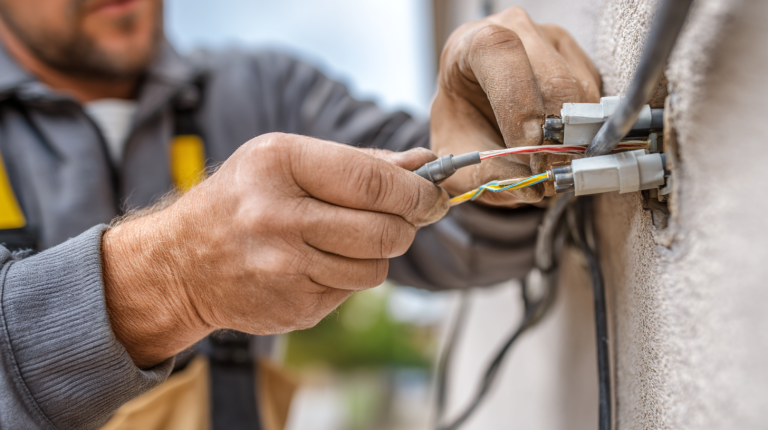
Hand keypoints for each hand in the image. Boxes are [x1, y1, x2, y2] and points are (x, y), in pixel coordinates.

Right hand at [102, 133, 448, 367]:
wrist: (180, 265)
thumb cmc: (243, 201)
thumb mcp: (288, 162)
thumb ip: (359, 163)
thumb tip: (424, 162)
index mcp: (279, 165)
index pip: (371, 182)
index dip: (415, 191)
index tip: (433, 193)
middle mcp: (278, 217)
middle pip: (383, 230)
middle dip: (405, 226)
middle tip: (403, 219)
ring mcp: (283, 268)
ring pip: (376, 268)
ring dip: (375, 255)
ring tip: (342, 241)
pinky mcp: (292, 307)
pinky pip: (351, 292)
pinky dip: (346, 277)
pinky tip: (314, 265)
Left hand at [431, 7, 600, 205]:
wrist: (473, 105)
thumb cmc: (462, 121)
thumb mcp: (457, 153)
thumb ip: (485, 174)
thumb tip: (530, 187)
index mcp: (473, 44)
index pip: (501, 53)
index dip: (519, 103)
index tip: (527, 148)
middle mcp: (519, 31)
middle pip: (554, 80)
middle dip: (555, 137)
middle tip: (547, 173)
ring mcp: (554, 42)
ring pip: (582, 95)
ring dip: (571, 140)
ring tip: (547, 164)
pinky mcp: (580, 60)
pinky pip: (595, 101)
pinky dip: (582, 133)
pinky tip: (557, 146)